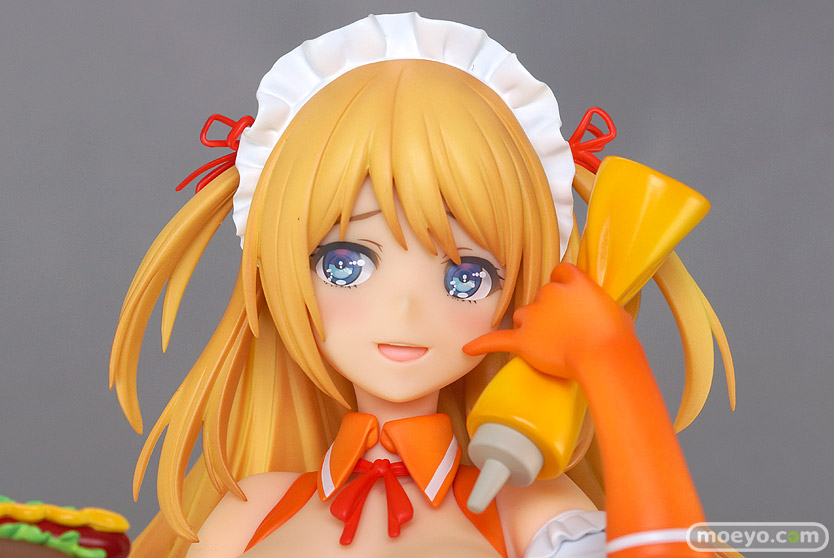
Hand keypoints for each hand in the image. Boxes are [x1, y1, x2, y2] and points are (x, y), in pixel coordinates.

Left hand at [463, 263, 638, 378]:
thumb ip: (599, 306)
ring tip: (550, 345)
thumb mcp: (616, 311)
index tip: (568, 299)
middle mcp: (551, 293)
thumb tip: (599, 314)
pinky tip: (468, 348)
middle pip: (541, 296)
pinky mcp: (523, 340)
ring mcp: (534, 316)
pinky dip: (483, 344)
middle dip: (550, 312)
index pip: (560, 272)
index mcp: (575, 281)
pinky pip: (498, 340)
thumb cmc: (616, 338)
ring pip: (524, 316)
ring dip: (532, 326)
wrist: (604, 357)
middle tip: (567, 332)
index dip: (562, 286)